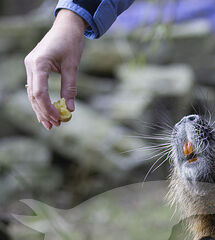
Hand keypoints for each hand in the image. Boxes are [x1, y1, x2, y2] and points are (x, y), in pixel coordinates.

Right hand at [24, 9, 85, 129]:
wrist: (66, 26)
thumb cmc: (70, 42)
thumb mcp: (72, 66)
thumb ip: (70, 88)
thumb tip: (71, 109)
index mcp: (39, 63)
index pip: (39, 92)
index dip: (48, 108)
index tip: (59, 119)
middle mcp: (30, 65)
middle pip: (34, 95)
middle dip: (44, 112)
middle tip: (55, 126)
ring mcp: (30, 66)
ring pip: (32, 94)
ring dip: (41, 110)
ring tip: (50, 125)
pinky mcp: (34, 68)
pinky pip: (35, 88)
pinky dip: (41, 102)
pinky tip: (46, 114)